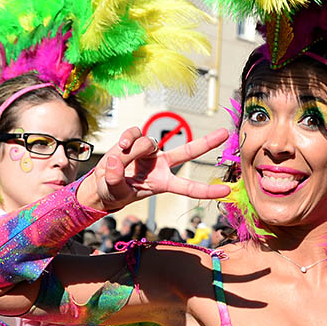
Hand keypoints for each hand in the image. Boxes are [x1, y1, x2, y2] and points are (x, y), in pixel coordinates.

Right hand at [81, 127, 230, 211]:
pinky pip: (134, 133)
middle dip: (207, 142)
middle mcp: (160, 165)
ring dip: (132, 151)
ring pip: (149, 142)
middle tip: (224, 134)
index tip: (227, 191)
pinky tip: (119, 147)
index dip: (207, 190)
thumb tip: (116, 161)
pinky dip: (126, 139)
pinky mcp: (135, 140)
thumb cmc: (113, 192)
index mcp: (162, 183)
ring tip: (118, 161)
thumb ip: (115, 179)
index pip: (188, 187)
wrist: (99, 184)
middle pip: (187, 152)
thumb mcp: (114, 192)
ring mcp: (149, 151)